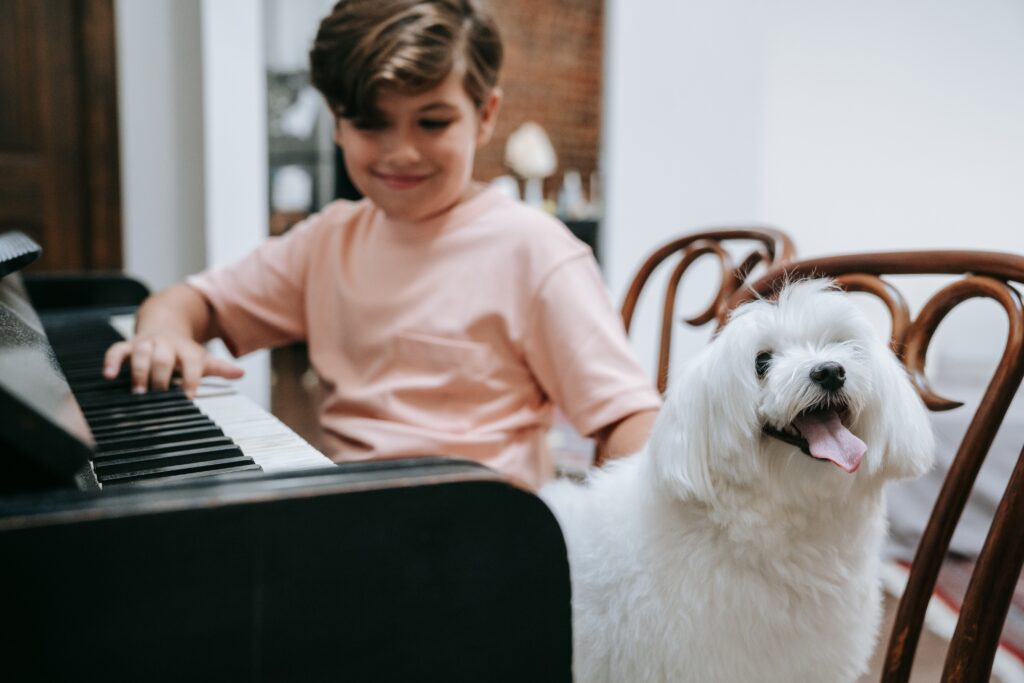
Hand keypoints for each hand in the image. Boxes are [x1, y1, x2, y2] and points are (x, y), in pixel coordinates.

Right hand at [102, 335, 243, 397]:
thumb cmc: (184, 351)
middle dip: (161, 376)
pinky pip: (117, 350)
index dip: (191, 379)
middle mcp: (166, 345)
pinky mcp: (128, 345)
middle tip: (159, 396)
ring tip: (138, 391)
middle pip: (164, 358)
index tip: (188, 397)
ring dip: (139, 371)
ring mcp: (146, 344)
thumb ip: (220, 368)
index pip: (192, 362)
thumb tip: (241, 373)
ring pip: (141, 352)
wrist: (166, 323)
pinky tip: (108, 375)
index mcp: (187, 350)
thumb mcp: (202, 358)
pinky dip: (111, 361)